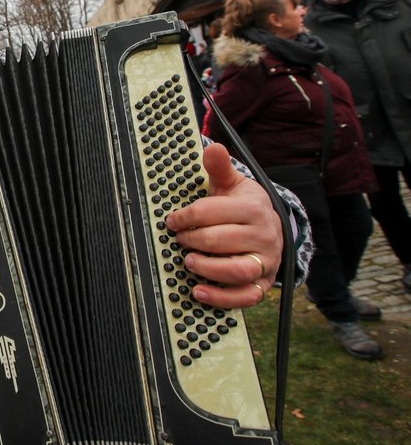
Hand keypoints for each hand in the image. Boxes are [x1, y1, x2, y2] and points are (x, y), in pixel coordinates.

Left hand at [165, 143, 282, 308]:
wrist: (272, 228)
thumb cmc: (242, 206)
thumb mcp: (232, 184)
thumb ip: (219, 168)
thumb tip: (213, 146)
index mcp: (253, 208)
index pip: (212, 212)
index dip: (185, 217)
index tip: (171, 221)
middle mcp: (264, 235)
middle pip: (219, 240)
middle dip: (191, 240)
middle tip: (179, 240)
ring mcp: (266, 261)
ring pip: (236, 270)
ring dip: (206, 268)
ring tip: (188, 262)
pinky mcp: (263, 283)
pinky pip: (246, 297)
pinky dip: (221, 298)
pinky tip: (198, 291)